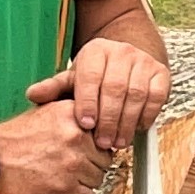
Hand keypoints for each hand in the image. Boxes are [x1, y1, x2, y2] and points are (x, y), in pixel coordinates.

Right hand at [0, 99, 111, 193]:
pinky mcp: (66, 188)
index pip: (104, 132)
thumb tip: (97, 126)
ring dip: (84, 181)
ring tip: (64, 177)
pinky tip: (63, 190)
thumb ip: (74, 116)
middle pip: (105, 158)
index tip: (89, 149)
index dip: (96, 144)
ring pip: (98, 178)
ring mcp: (73, 164)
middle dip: (91, 164)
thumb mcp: (46, 111)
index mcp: (72, 115)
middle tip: (72, 166)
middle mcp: (76, 137)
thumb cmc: (12, 139)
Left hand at [34, 38, 171, 148]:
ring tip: (118, 142)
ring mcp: (144, 62)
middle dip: (108, 119)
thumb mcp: (74, 79)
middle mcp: (121, 52)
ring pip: (137, 95)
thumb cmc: (97, 74)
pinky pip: (156, 97)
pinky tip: (136, 129)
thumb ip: (55, 88)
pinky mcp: (161, 73)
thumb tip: (33, 95)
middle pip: (115, 88)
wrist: (127, 59)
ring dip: (127, 122)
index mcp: (96, 51)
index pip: (91, 77)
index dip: (88, 103)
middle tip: (102, 142)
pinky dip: (146, 116)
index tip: (86, 125)